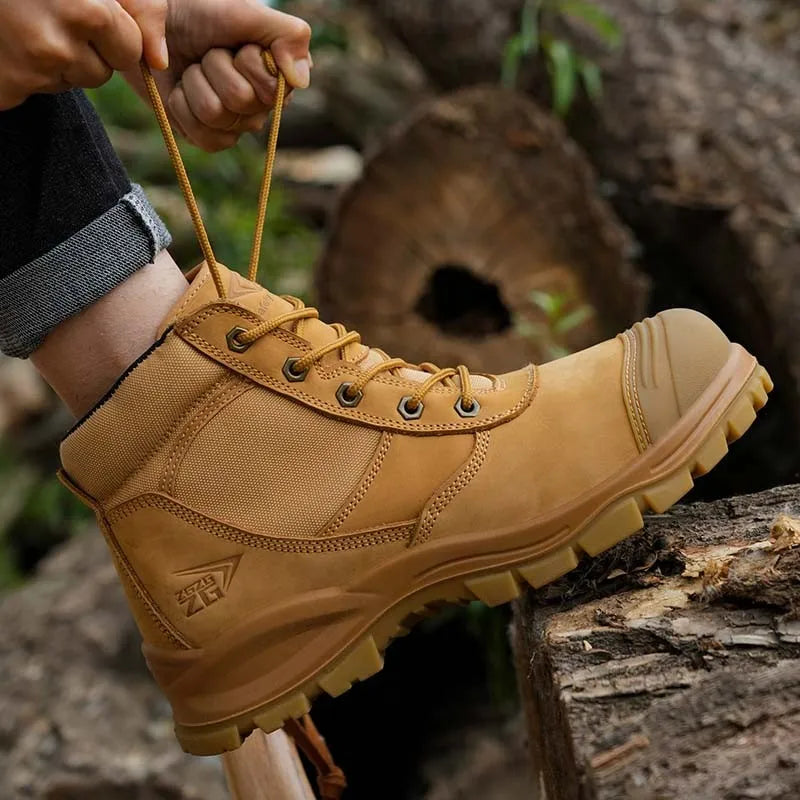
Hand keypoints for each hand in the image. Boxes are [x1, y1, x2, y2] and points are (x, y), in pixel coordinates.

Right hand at [0, 0, 167, 109]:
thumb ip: (141, 6)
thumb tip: (159, 61)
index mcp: (80, 4)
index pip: (130, 47)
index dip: (114, 31)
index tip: (86, 8)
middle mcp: (54, 36)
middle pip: (104, 71)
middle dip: (88, 49)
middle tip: (49, 14)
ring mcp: (28, 64)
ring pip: (72, 81)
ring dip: (59, 59)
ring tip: (26, 24)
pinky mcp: (7, 87)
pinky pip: (38, 91)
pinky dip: (28, 71)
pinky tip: (8, 43)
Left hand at [132, 0, 311, 151]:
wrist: (160, 23)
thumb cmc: (205, 13)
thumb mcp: (251, 13)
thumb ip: (290, 36)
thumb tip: (300, 81)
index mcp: (280, 79)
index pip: (271, 88)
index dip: (247, 62)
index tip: (239, 45)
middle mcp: (262, 107)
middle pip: (240, 99)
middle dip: (216, 67)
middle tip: (211, 53)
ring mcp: (236, 126)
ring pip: (215, 114)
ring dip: (195, 82)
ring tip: (196, 68)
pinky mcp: (209, 138)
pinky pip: (202, 136)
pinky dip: (182, 107)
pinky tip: (185, 91)